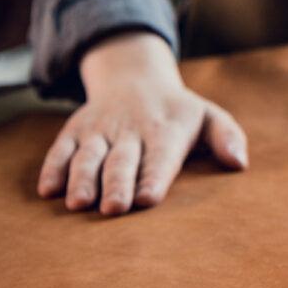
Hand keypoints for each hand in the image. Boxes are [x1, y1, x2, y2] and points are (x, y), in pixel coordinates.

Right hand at [37, 30, 247, 215]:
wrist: (135, 77)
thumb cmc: (180, 113)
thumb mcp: (210, 116)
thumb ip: (227, 137)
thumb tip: (239, 163)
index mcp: (166, 130)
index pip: (161, 157)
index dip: (154, 177)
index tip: (147, 199)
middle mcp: (131, 130)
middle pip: (122, 160)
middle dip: (117, 184)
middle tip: (114, 210)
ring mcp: (100, 130)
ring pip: (88, 155)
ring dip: (82, 179)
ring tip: (79, 204)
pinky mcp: (75, 130)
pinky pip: (60, 148)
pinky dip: (53, 167)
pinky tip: (48, 190)